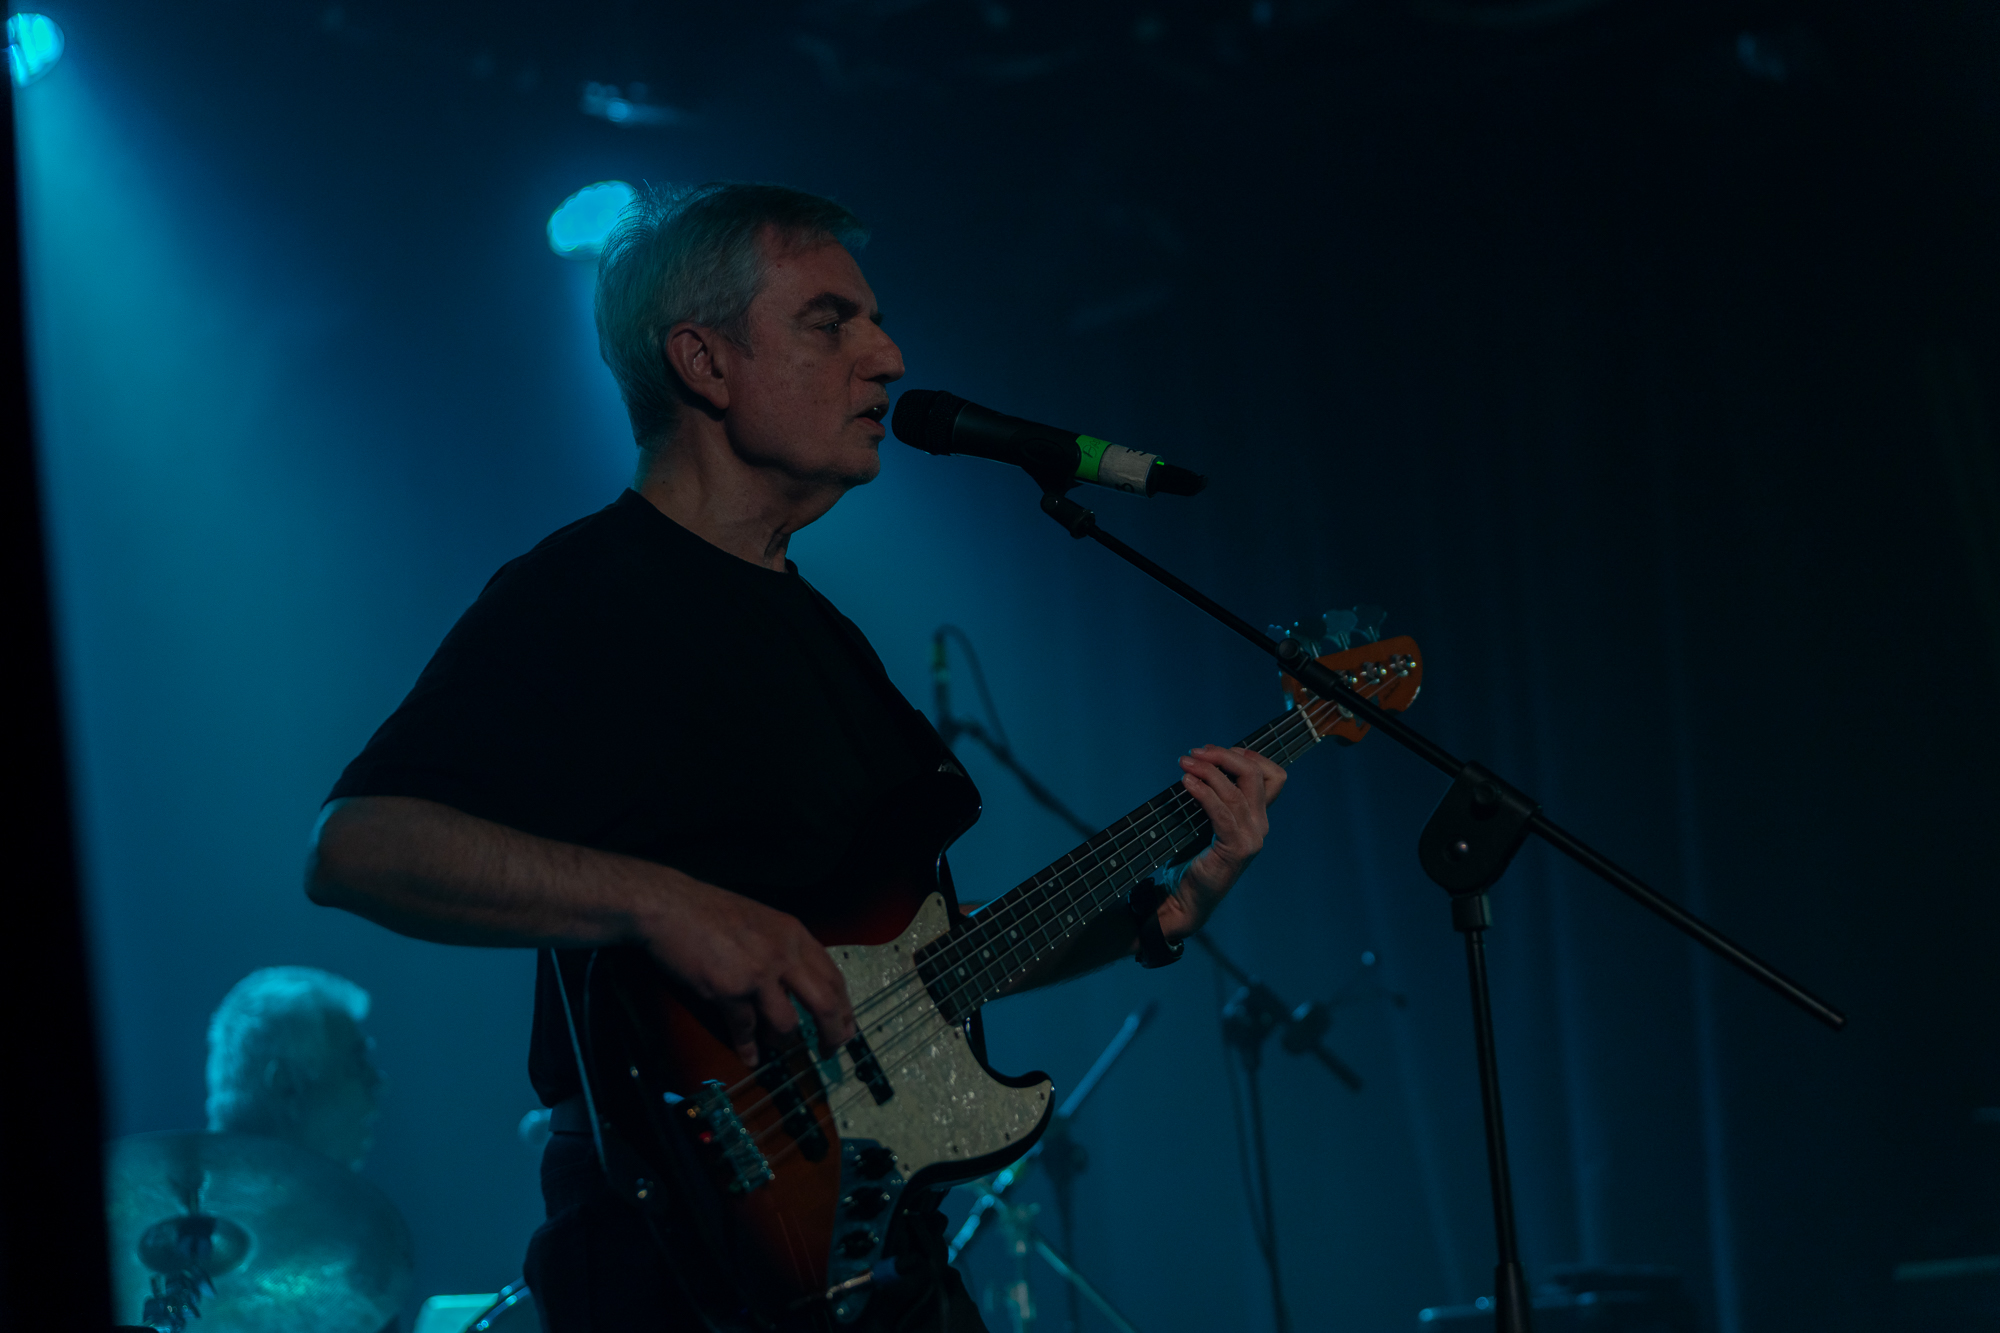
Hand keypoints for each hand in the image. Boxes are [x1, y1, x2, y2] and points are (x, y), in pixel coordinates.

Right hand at [636, 876, 854, 1068]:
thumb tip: (797, 981)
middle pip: (825, 1004)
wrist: (670, 906)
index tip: (848, 1028)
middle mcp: (784, 954)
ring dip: (782, 1040)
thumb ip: (784, 947)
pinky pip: (746, 1031)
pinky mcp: (730, 991)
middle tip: (831, 1052)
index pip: (833, 976)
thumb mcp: (762, 919)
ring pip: (786, 1024)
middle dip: (833, 1034)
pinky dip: (748, 1048)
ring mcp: (758, 974)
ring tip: (775, 1044)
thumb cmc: (711, 910)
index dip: (845, 1007)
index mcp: (795, 934)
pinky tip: (750, 1058)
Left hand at [1159, 745, 1286, 941]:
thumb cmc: (1193, 859)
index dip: (1250, 756)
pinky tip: (1186, 783)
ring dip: (1208, 771)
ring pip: (1236, 791)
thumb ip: (1216, 798)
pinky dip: (1203, 792)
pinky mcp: (1235, 849)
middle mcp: (1260, 826)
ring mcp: (1251, 838)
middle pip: (1256, 776)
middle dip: (1225, 756)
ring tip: (1184, 764)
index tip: (1216, 750)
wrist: (1186, 898)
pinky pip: (1221, 812)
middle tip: (1196, 752)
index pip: (1274, 776)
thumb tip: (1201, 763)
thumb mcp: (1209, 822)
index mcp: (1258, 817)